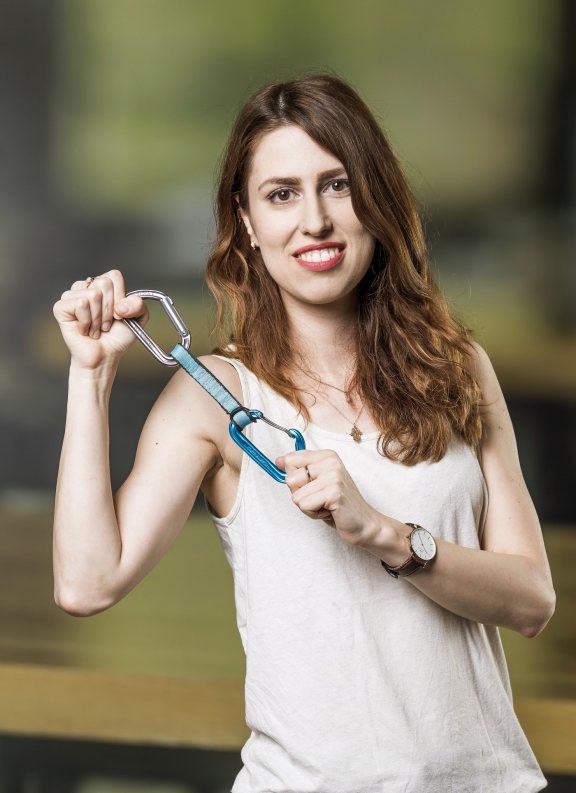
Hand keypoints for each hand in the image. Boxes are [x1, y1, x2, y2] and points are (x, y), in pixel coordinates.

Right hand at [53, 270, 148, 371]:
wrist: (104, 357)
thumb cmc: (117, 338)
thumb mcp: (138, 319)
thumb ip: (138, 305)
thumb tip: (120, 305)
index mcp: (104, 286)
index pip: (114, 276)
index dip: (119, 297)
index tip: (118, 314)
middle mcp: (87, 287)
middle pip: (104, 284)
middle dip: (109, 309)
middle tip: (105, 324)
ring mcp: (72, 296)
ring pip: (92, 294)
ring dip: (98, 318)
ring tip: (95, 328)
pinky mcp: (61, 307)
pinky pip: (80, 303)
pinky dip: (86, 321)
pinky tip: (84, 329)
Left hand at [279, 449, 410, 562]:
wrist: (364, 524)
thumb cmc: (337, 505)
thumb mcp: (315, 484)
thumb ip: (297, 471)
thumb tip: (277, 460)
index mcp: (326, 455)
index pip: (289, 460)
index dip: (296, 480)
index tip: (314, 486)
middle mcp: (331, 461)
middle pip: (290, 479)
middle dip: (301, 495)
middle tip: (321, 499)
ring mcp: (334, 475)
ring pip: (296, 495)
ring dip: (308, 507)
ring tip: (326, 506)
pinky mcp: (334, 492)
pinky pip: (304, 505)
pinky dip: (313, 514)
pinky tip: (330, 512)